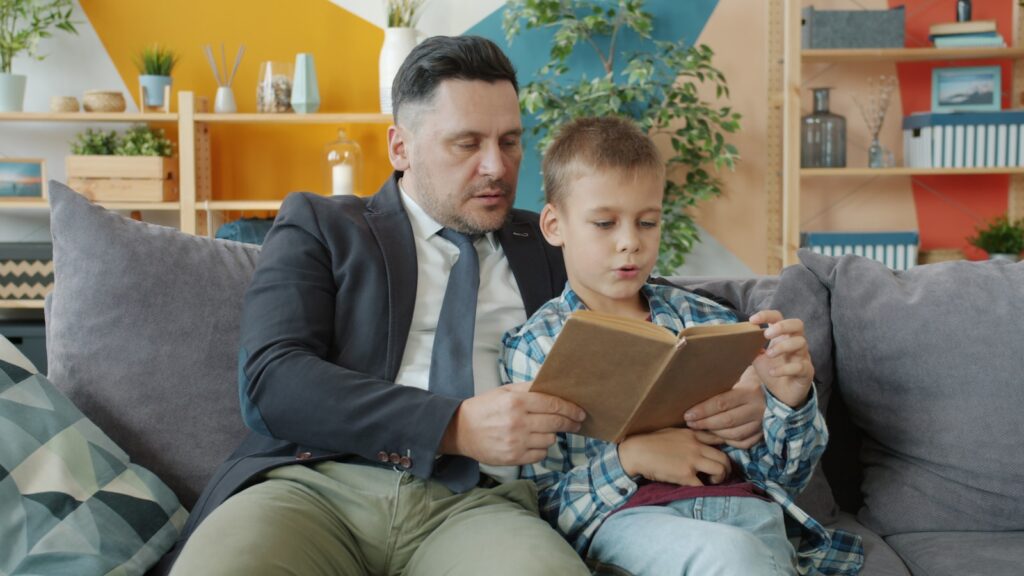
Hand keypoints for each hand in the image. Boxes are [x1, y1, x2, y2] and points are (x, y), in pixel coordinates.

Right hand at [441, 382, 585, 465]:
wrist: (460, 430)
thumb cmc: (485, 408)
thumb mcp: (504, 391)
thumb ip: (529, 388)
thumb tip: (553, 387)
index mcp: (516, 402)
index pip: (553, 405)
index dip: (570, 409)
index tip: (580, 412)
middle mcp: (518, 422)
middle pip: (556, 423)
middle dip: (570, 422)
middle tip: (576, 423)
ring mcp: (516, 442)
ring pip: (550, 440)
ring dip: (551, 435)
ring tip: (543, 430)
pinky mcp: (513, 458)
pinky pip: (540, 455)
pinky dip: (541, 449)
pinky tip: (533, 442)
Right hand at [618, 428, 731, 485]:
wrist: (636, 452)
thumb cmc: (650, 442)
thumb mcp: (672, 432)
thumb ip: (688, 437)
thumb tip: (699, 444)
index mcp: (693, 434)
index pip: (719, 439)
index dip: (726, 448)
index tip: (723, 457)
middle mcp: (696, 446)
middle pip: (724, 458)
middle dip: (727, 469)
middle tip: (721, 475)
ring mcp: (692, 461)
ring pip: (720, 470)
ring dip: (720, 478)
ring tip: (712, 482)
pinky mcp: (685, 475)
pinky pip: (704, 485)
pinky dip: (704, 489)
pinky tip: (699, 488)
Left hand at [683, 366, 764, 448]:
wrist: (777, 388)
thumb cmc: (750, 380)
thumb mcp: (740, 375)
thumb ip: (723, 382)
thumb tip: (696, 385)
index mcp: (750, 392)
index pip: (722, 403)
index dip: (703, 410)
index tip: (688, 414)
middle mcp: (758, 409)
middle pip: (726, 421)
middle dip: (705, 423)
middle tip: (690, 423)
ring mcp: (762, 423)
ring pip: (734, 434)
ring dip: (714, 434)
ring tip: (700, 429)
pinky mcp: (764, 434)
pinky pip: (743, 443)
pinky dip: (728, 441)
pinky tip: (717, 436)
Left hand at [750, 310, 813, 407]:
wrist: (781, 395)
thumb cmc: (771, 371)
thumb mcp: (757, 358)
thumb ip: (750, 347)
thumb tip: (737, 337)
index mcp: (783, 336)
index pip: (779, 317)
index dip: (767, 315)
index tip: (752, 320)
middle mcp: (795, 343)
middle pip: (797, 324)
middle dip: (782, 326)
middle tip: (766, 335)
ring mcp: (803, 357)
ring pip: (800, 343)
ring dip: (782, 347)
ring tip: (768, 354)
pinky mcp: (806, 372)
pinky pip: (800, 366)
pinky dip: (784, 369)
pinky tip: (773, 373)